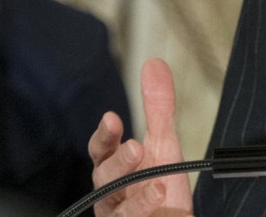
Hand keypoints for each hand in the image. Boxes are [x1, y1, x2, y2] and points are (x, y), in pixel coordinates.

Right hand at [89, 58, 193, 216]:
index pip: (102, 147)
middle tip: (135, 147)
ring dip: (132, 189)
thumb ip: (157, 108)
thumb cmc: (161, 185)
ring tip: (155, 180)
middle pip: (105, 174)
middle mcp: (111, 190)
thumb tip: (154, 64)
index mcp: (114, 165)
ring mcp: (117, 212)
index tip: (113, 119)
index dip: (105, 135)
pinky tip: (159, 194)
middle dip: (118, 160)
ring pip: (114, 201)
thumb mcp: (164, 145)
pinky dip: (143, 207)